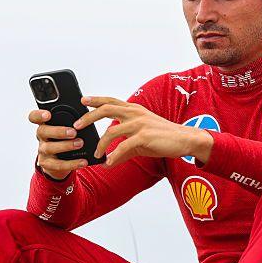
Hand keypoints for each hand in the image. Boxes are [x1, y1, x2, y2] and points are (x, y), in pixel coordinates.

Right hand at [28, 109, 87, 179]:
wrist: (59, 163)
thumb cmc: (64, 140)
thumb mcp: (65, 129)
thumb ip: (70, 123)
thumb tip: (85, 119)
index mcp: (44, 125)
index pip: (34, 117)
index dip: (38, 115)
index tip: (48, 115)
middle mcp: (41, 137)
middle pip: (42, 131)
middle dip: (58, 131)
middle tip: (73, 132)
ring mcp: (42, 151)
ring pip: (50, 148)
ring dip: (66, 145)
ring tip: (80, 144)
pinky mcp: (47, 164)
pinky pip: (58, 164)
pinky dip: (72, 163)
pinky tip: (83, 162)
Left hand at [71, 96, 213, 167]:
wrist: (184, 140)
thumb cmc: (162, 138)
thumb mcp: (140, 141)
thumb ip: (123, 149)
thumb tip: (107, 161)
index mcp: (134, 109)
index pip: (110, 101)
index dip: (96, 100)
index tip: (82, 100)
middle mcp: (135, 113)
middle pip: (106, 109)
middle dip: (88, 117)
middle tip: (77, 126)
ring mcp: (139, 123)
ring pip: (111, 131)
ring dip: (100, 144)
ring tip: (95, 154)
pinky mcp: (144, 136)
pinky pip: (123, 146)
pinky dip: (113, 156)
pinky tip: (109, 162)